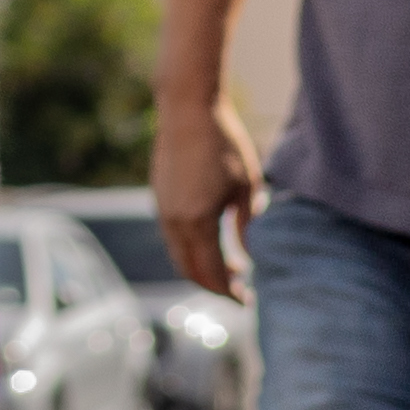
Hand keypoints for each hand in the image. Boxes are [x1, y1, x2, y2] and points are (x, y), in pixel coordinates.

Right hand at [153, 92, 262, 297]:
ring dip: (202, 268)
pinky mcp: (159, 197)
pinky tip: (212, 241)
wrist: (187, 108)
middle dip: (214, 286)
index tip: (248, 301)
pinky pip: (173, 237)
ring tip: (232, 268)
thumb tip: (250, 255)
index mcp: (197, 221)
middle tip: (240, 290)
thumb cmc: (223, 143)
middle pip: (190, 271)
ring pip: (178, 255)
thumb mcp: (246, 186)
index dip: (231, 292)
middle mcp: (173, 221)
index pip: (213, 273)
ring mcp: (162, 209)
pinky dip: (191, 250)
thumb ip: (247, 225)